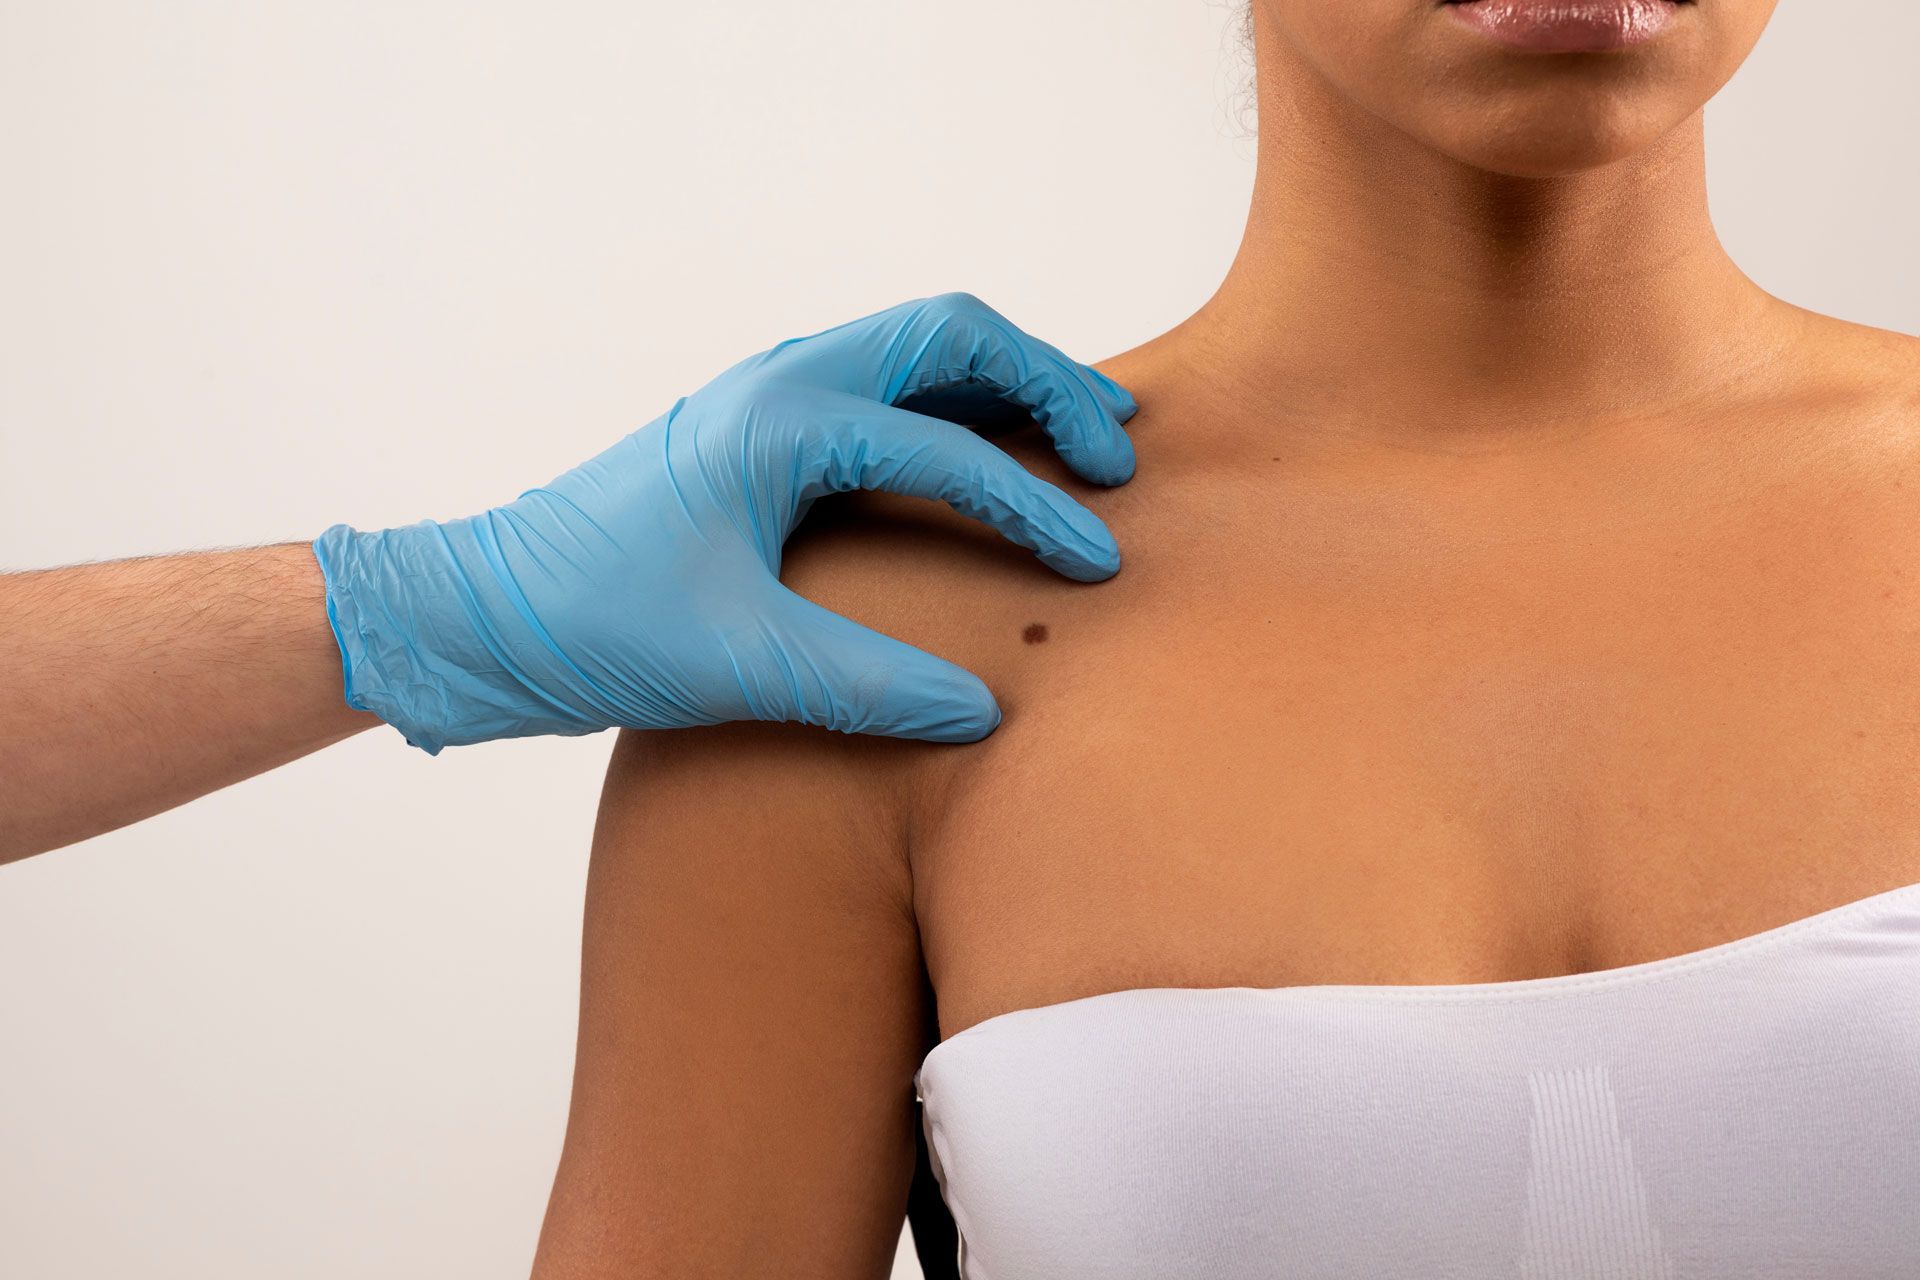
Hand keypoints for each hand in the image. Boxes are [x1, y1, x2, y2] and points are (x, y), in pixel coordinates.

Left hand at [312, 293, 1137, 750]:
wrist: (479, 616)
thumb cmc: (590, 626)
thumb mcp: (739, 664)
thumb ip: (869, 687)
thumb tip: (986, 709)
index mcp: (781, 421)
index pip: (947, 447)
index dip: (1035, 507)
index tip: (1094, 564)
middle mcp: (779, 382)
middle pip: (951, 334)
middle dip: (1046, 382)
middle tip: (1115, 447)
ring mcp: (766, 400)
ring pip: (918, 349)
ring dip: (1005, 380)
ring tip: (1083, 429)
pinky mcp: (758, 437)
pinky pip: (882, 390)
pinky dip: (953, 407)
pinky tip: (986, 456)